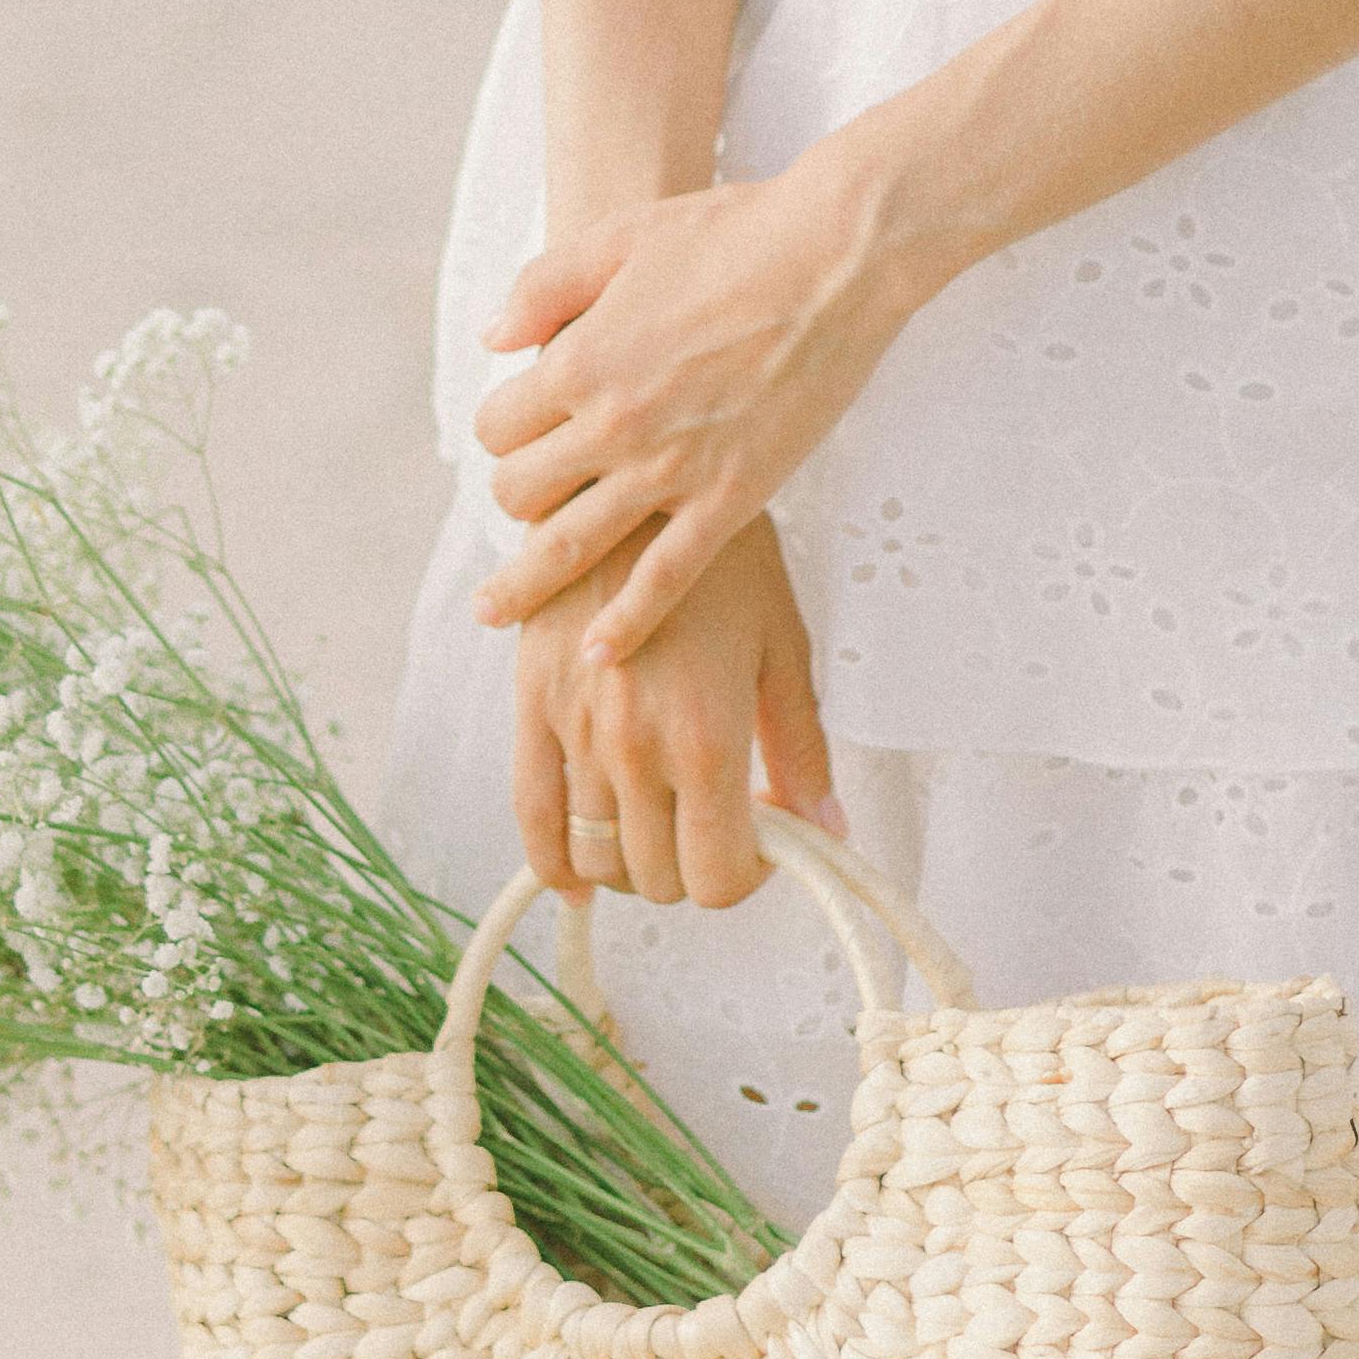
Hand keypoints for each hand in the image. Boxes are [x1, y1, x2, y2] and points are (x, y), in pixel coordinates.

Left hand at [467, 150, 908, 670]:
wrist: (833, 257)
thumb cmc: (729, 234)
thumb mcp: (618, 237)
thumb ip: (544, 288)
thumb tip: (493, 339)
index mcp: (580, 360)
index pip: (498, 426)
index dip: (501, 429)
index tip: (523, 427)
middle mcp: (614, 425)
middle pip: (521, 492)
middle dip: (514, 495)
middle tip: (530, 495)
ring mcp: (672, 469)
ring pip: (571, 547)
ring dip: (526, 583)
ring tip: (496, 614)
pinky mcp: (732, 499)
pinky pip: (664, 582)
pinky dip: (625, 625)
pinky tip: (598, 654)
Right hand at [503, 511, 844, 909]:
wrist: (634, 480)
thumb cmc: (723, 556)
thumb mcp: (782, 643)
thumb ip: (801, 747)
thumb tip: (827, 827)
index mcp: (706, 736)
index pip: (718, 876)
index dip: (747, 876)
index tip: (759, 842)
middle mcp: (635, 747)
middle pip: (659, 878)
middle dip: (694, 866)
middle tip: (714, 821)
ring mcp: (576, 731)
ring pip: (599, 859)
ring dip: (635, 862)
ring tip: (660, 821)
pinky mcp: (531, 707)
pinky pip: (531, 817)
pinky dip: (555, 862)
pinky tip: (581, 869)